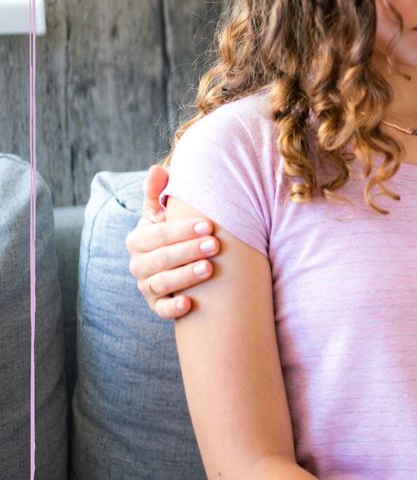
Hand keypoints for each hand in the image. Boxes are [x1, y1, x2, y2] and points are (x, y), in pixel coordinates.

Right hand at [125, 164, 217, 318]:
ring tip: (209, 269)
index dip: (181, 230)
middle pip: (161, 259)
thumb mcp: (164, 212)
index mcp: (139, 239)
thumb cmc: (174, 230)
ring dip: (185, 276)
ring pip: (162, 283)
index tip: (208, 225)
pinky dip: (172, 308)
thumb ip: (158, 192)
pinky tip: (189, 304)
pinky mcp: (157, 305)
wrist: (178, 260)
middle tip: (215, 245)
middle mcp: (138, 264)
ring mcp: (147, 286)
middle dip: (188, 251)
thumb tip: (157, 169)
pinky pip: (161, 310)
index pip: (158, 235)